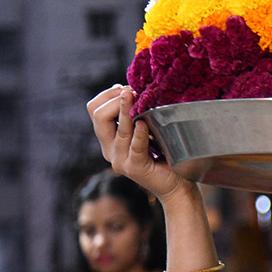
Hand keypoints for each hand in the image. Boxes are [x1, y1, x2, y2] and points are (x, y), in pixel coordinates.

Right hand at [87, 85, 191, 202]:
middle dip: (114, 99)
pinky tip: (144, 123)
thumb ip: (137, 115)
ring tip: (135, 96)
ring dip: (126, 110)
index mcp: (109, 139)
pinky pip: (135, 146)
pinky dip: (139, 133)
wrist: (177, 184)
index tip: (126, 87)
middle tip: (132, 91)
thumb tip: (129, 89)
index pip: (94, 110)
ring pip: (118, 129)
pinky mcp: (135, 168)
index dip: (107, 95)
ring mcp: (120, 160)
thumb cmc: (166, 153)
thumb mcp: (148, 129)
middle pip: (98, 116)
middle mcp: (109, 150)